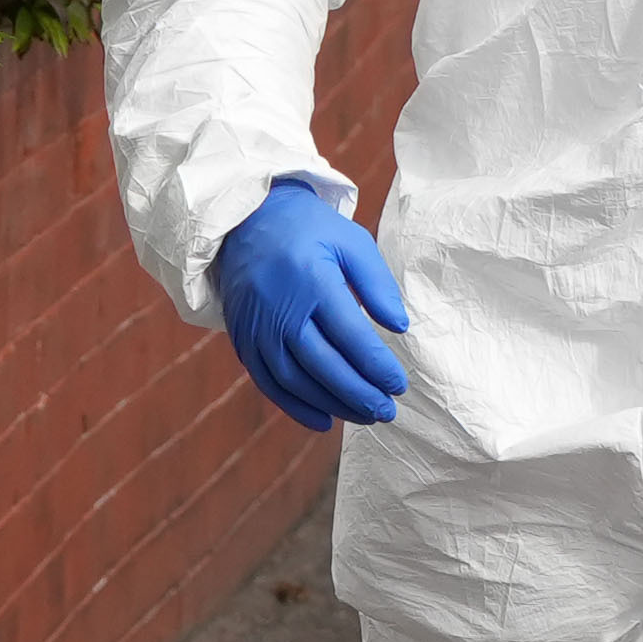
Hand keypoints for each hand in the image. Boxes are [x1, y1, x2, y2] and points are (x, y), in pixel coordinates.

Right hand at [215, 176, 409, 431]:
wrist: (244, 221)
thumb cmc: (308, 230)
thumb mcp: (351, 240)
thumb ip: (377, 283)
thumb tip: (400, 326)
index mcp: (311, 281)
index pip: (351, 337)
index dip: (377, 367)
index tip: (399, 385)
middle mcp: (280, 309)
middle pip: (324, 366)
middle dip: (359, 395)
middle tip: (388, 411)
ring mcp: (257, 328)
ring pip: (296, 381)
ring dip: (332, 405)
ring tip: (365, 416)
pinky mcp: (242, 339)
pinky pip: (268, 383)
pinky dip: (295, 407)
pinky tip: (324, 420)